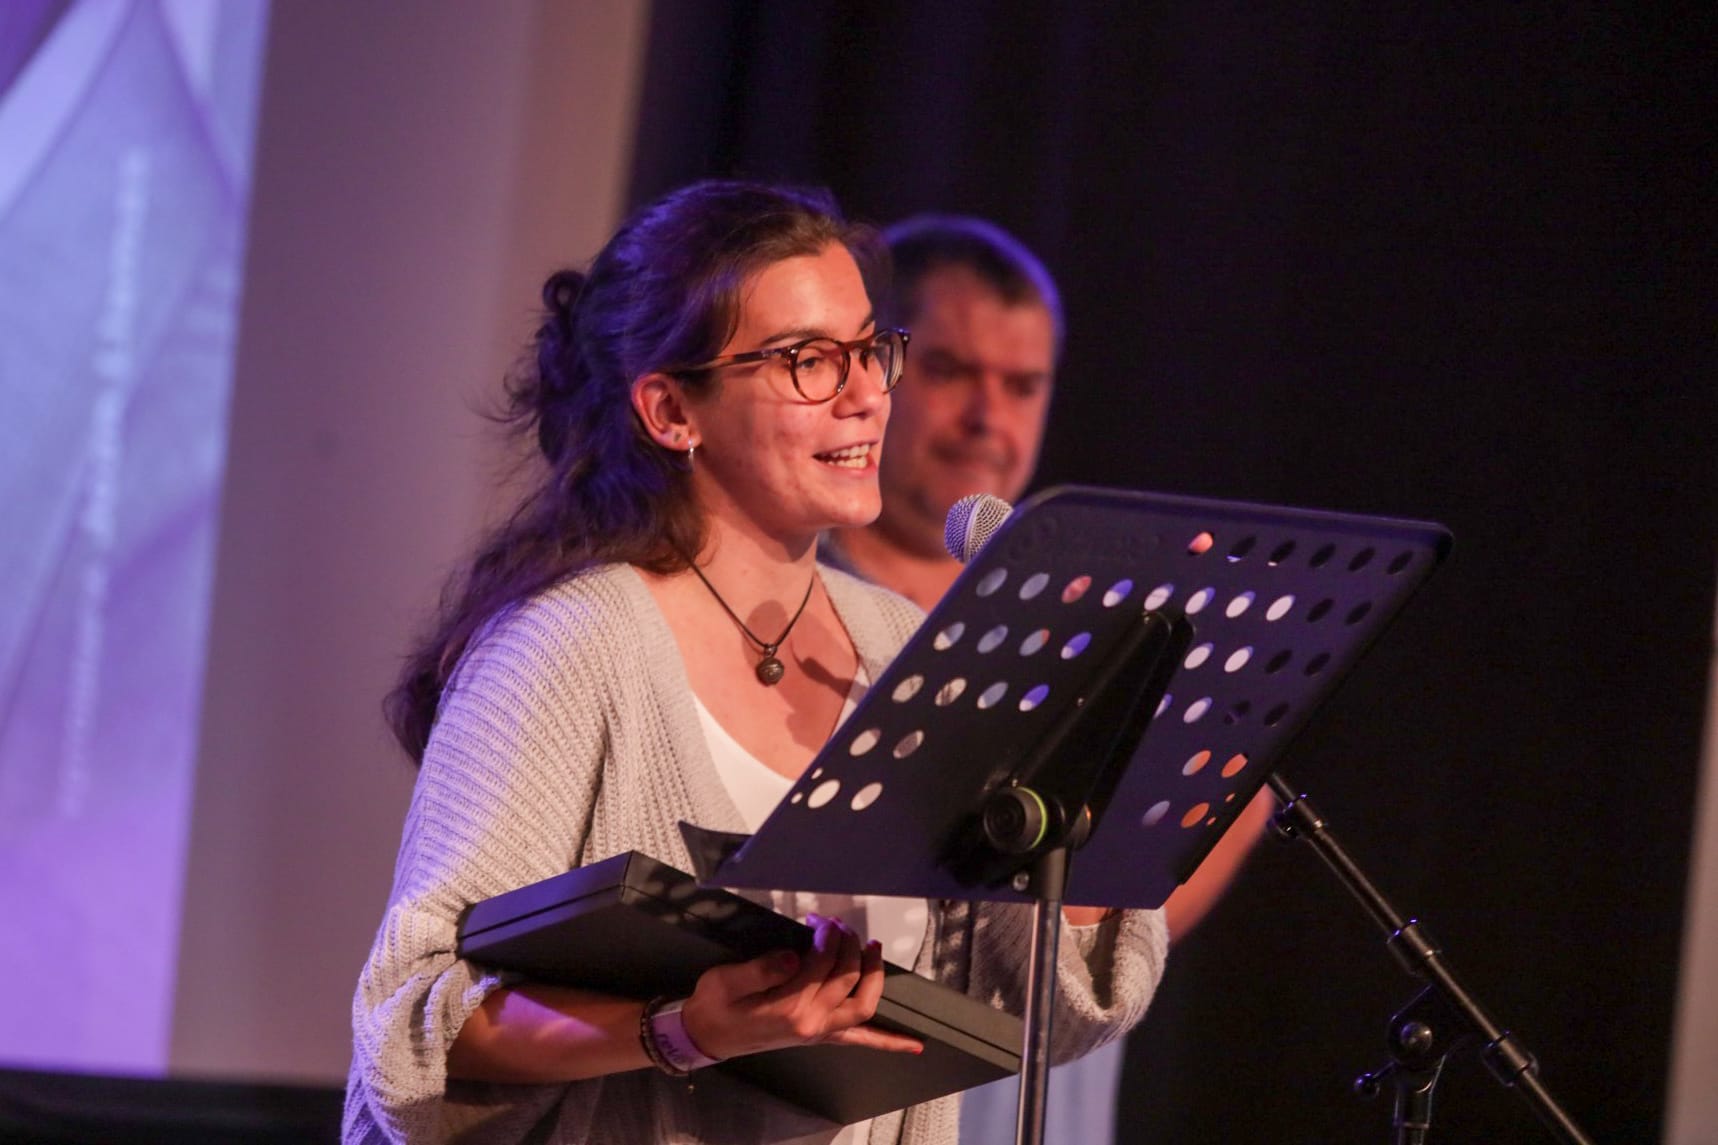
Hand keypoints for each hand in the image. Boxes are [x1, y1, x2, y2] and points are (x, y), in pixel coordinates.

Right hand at [679, 914, 923, 1060]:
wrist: (706, 1036)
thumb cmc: (714, 1006)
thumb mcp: (726, 981)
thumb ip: (761, 969)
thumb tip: (795, 955)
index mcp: (789, 1008)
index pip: (822, 963)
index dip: (826, 935)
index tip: (819, 918)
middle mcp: (811, 1023)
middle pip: (847, 977)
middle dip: (848, 945)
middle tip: (839, 924)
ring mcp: (819, 1032)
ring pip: (863, 1005)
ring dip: (875, 976)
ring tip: (873, 947)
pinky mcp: (821, 1036)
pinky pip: (860, 1040)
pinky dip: (887, 1042)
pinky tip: (913, 1046)